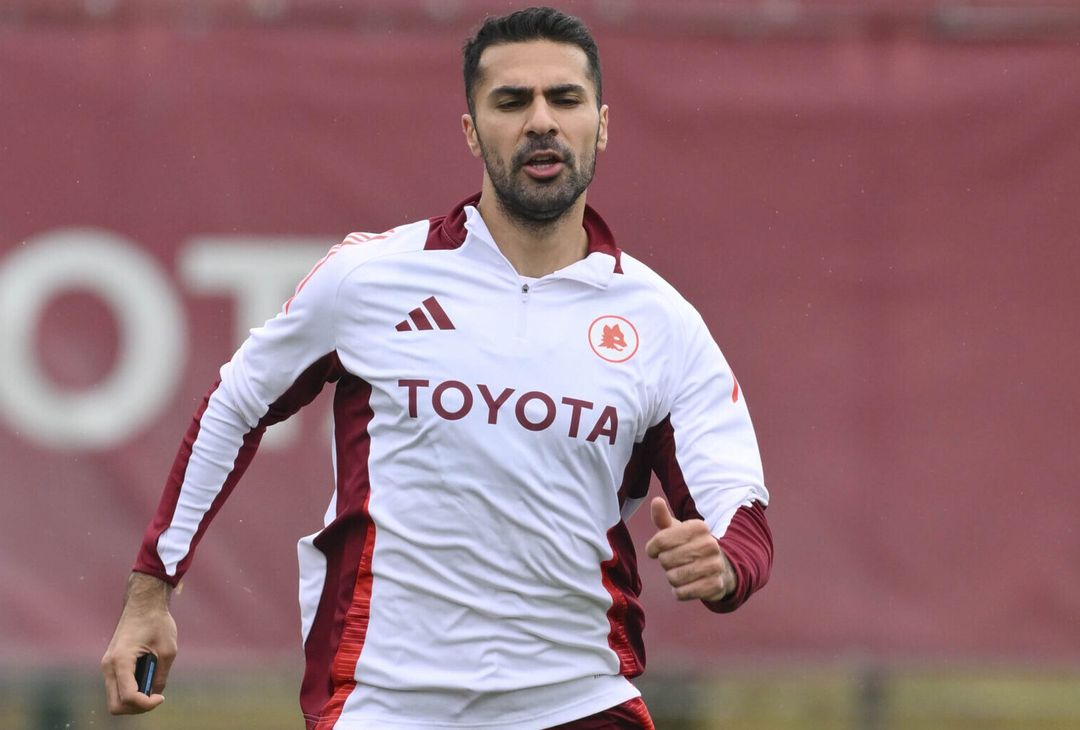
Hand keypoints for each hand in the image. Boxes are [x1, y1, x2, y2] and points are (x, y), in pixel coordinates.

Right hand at [101, 573, 177, 713]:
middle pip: (115, 705)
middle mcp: (109, 666)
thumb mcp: (168, 650)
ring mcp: (107, 666)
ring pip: (115, 698)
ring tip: (152, 685)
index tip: (161, 697)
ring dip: (134, 699)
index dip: (146, 704)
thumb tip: (155, 694)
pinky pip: (117, 687)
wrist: (143, 603)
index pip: (128, 697)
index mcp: (121, 660)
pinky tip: (146, 679)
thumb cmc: (157, 622)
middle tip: (156, 697)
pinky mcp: (111, 664)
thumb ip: (161, 675)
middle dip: (137, 707)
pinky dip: (131, 691)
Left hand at [645, 497, 734, 602]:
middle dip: (665, 563)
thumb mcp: (677, 530)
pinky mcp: (715, 585)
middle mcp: (710, 544)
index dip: (653, 548)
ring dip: (672, 578)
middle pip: (666, 560)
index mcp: (699, 527)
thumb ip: (662, 517)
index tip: (656, 550)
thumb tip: (656, 500)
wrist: (720, 567)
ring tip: (681, 572)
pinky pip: (682, 593)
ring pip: (673, 577)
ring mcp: (714, 565)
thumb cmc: (690, 546)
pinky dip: (679, 591)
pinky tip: (686, 585)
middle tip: (675, 561)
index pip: (661, 540)